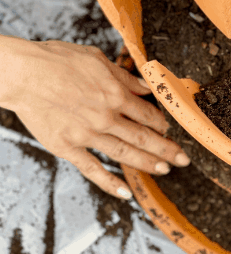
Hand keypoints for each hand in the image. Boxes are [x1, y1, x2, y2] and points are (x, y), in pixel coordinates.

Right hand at [0, 37, 189, 198]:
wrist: (23, 74)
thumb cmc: (57, 60)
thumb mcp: (97, 59)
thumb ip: (123, 76)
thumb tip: (144, 86)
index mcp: (114, 93)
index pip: (147, 114)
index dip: (162, 123)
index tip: (171, 130)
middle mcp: (105, 116)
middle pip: (143, 136)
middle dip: (166, 149)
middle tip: (183, 158)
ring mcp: (87, 134)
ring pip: (125, 153)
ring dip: (147, 163)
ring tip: (165, 171)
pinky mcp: (68, 147)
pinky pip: (93, 169)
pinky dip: (110, 183)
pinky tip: (125, 193)